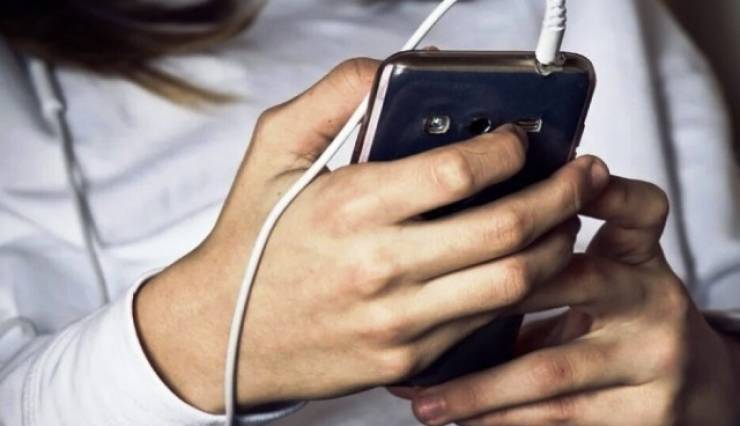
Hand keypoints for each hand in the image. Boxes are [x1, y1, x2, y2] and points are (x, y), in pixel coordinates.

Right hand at [134, 58, 608, 412]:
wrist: (221, 335)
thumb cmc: (251, 242)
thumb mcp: (273, 152)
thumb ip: (332, 98)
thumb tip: (388, 70)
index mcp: (351, 208)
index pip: (460, 172)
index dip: (509, 147)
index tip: (523, 136)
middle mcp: (380, 267)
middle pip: (506, 229)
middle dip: (561, 195)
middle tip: (581, 175)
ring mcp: (399, 321)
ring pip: (512, 283)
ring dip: (555, 246)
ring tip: (566, 220)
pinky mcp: (407, 360)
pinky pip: (485, 324)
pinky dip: (519, 291)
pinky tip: (524, 266)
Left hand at [405, 177, 739, 425]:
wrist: (690, 383)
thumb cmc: (623, 318)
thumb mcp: (606, 273)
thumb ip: (553, 255)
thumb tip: (458, 239)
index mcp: (638, 254)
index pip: (636, 208)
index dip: (601, 190)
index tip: (556, 178)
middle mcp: (651, 299)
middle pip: (569, 280)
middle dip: (490, 292)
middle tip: (423, 302)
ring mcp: (652, 358)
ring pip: (548, 369)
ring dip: (476, 386)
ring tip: (424, 397)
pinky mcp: (645, 411)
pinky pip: (557, 415)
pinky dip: (500, 417)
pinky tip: (461, 416)